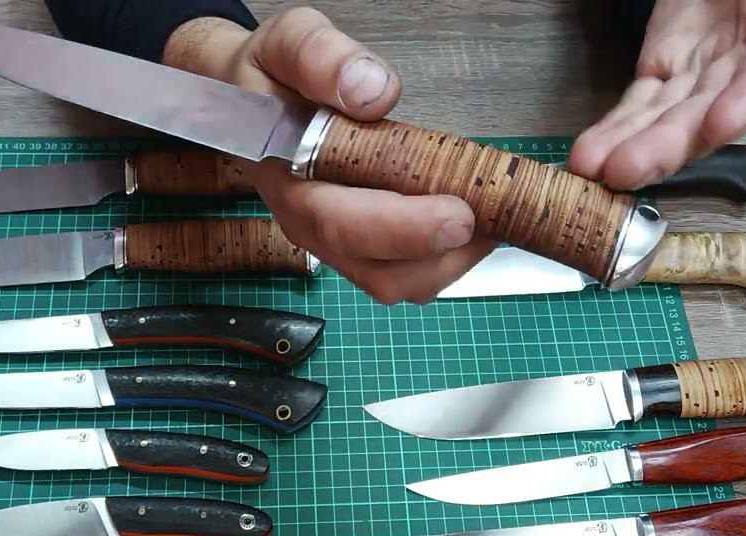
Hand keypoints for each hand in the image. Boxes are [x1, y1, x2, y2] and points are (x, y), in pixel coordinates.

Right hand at [163, 9, 492, 303]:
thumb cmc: (273, 76)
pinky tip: (477, 221)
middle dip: (440, 254)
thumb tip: (371, 91)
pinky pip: (407, 273)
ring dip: (450, 262)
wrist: (253, 99)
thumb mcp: (287, 42)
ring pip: (397, 282)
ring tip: (492, 219)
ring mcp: (336, 243)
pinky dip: (449, 258)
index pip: (338, 222)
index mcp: (286, 179)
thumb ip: (321, 58)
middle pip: (376, 271)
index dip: (401, 228)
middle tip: (491, 219)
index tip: (456, 213)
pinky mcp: (361, 247)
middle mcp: (309, 225)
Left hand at [567, 0, 745, 189]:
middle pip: (707, 115)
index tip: (718, 126)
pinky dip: (615, 130)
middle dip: (664, 146)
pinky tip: (592, 156)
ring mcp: (700, 73)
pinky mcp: (664, 66)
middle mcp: (745, 69)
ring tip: (595, 168)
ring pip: (665, 118)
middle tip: (627, 169)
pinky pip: (639, 103)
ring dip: (629, 148)